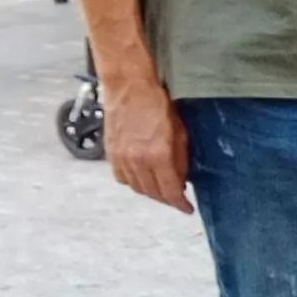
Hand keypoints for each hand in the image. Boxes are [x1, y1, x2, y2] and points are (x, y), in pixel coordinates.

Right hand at [102, 76, 189, 212]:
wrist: (129, 87)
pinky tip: (142, 178)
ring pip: (136, 188)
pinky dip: (133, 182)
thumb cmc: (158, 105)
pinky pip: (121, 177)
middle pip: (153, 193)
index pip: (170, 191)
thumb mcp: (181, 134)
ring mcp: (121, 157)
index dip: (180, 204)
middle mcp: (137, 161)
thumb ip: (181, 161)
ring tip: (161, 189)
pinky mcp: (110, 152)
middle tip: (176, 199)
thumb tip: (181, 182)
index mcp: (158, 156)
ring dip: (150, 193)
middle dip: (166, 200)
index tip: (187, 209)